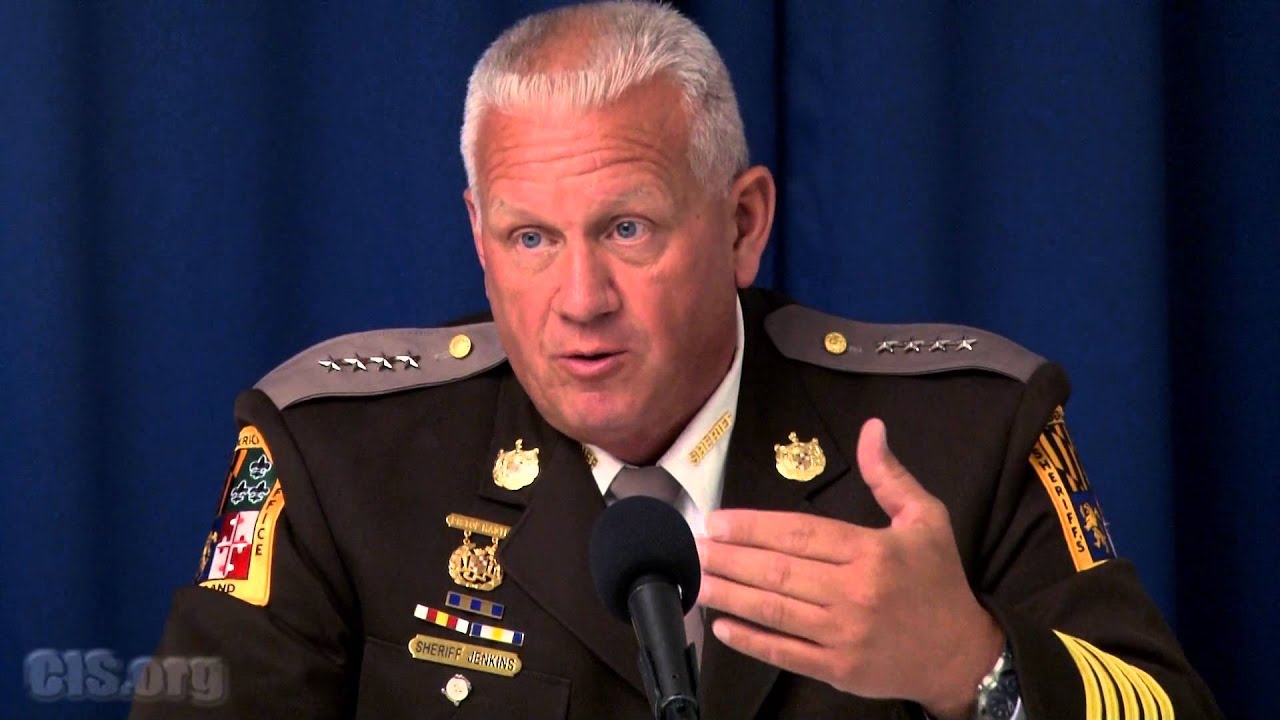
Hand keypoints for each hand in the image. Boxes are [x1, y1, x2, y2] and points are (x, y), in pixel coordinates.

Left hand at [697, 418, 1003, 718]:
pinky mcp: (838, 670)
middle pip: (780, 571)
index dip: (753, 527)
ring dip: (730, 595)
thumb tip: (871, 428)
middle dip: (730, 558)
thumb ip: (889, 476)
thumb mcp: (926, 519)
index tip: (717, 521)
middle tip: (693, 547)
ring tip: (697, 579)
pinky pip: (786, 653)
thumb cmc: (939, 581)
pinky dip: (751, 642)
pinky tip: (722, 627)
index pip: (800, 533)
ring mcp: (845, 635)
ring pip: (776, 611)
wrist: (962, 654)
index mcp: (873, 552)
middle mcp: (855, 593)